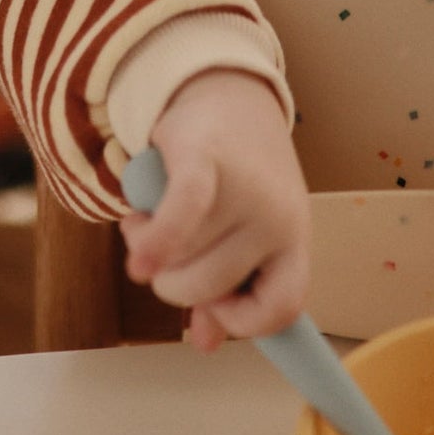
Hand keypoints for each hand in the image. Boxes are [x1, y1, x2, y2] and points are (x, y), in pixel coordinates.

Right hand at [120, 70, 310, 352]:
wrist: (228, 92)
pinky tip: (139, 258)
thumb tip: (205, 342)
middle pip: (207, 288)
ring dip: (147, 247)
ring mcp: (245, 189)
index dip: (240, 321)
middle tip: (165, 252)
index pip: (281, 308)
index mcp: (294, 240)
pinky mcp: (205, 158)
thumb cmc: (237, 175)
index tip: (212, 308)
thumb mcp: (245, 234)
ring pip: (177, 258)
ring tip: (150, 217)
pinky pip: (179, 217)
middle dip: (171, 281)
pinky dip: (154, 243)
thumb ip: (226, 288)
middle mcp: (278, 218)